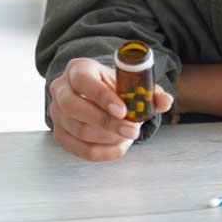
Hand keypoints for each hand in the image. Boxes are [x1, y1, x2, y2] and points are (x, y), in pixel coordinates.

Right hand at [48, 57, 174, 161]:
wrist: (95, 95)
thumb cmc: (112, 87)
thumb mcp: (128, 83)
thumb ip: (148, 91)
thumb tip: (165, 102)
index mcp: (77, 69)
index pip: (83, 81)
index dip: (102, 96)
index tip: (123, 111)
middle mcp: (60, 89)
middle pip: (74, 107)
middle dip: (105, 122)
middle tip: (132, 130)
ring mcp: (56, 112)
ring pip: (77, 130)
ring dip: (108, 137)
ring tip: (128, 135)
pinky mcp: (59, 133)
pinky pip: (78, 149)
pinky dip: (102, 152)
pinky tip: (119, 147)